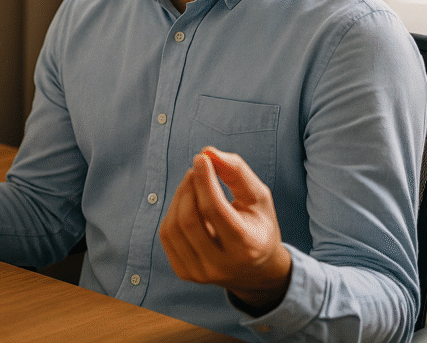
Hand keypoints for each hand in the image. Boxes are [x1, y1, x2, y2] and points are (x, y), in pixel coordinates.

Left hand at [160, 147, 291, 311]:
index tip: (201, 158)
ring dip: (179, 197)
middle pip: (189, 219)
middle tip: (196, 170)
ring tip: (192, 184)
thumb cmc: (258, 225)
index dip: (204, 180)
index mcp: (247, 246)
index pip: (215, 210)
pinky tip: (188, 206)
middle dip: (189, 187)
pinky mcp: (185, 273)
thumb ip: (237, 172)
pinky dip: (173, 213)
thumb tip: (207, 152)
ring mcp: (201, 273)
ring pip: (174, 227)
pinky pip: (167, 236)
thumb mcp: (259, 197)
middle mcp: (222, 265)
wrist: (256, 270)